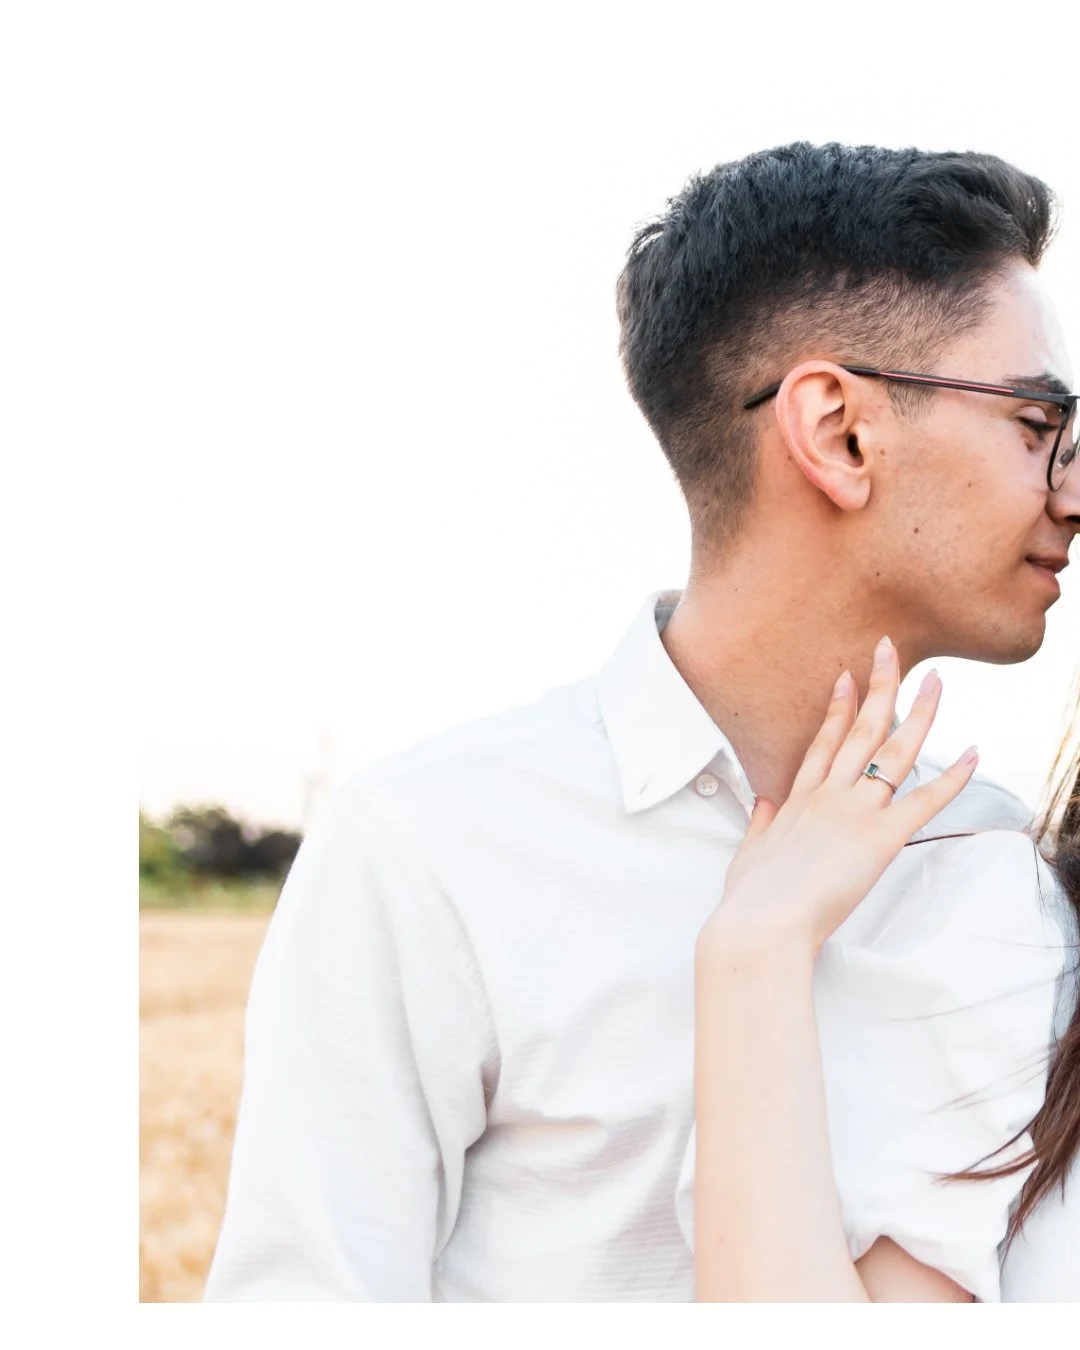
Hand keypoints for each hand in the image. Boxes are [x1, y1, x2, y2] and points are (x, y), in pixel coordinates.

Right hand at [698, 636, 978, 960]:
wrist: (761, 923)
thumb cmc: (751, 898)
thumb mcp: (750, 852)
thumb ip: (761, 822)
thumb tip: (764, 802)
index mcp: (797, 799)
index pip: (824, 742)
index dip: (839, 708)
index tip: (849, 678)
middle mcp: (828, 795)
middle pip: (862, 729)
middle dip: (880, 686)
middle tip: (891, 651)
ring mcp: (854, 811)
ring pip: (895, 751)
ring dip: (920, 713)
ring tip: (936, 683)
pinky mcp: (879, 837)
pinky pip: (925, 801)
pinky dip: (953, 777)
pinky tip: (972, 754)